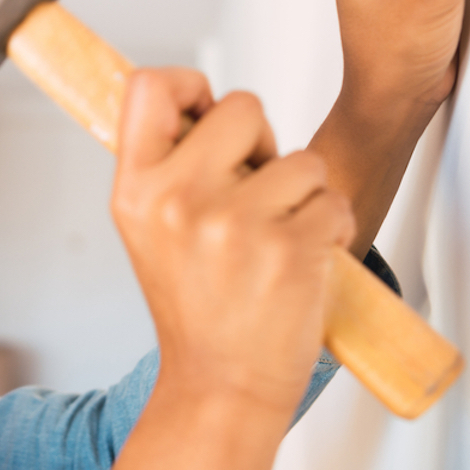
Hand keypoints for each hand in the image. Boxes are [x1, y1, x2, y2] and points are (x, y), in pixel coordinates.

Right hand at [110, 69, 355, 469]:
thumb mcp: (147, 228)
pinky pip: (332, 200)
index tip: (207, 112)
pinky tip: (299, 262)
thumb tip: (195, 103)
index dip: (188, 85)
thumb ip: (165, 164)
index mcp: (136, 189)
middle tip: (253, 191)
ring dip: (302, 194)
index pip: (148, 87)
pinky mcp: (290, 247)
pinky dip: (329, 228)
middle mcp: (178, 199)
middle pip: (243, 106)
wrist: (221, 383)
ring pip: (302, 160)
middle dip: (262, 143)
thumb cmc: (193, 304)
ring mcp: (234, 223)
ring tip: (274, 239)